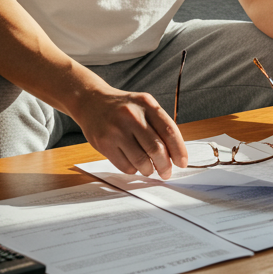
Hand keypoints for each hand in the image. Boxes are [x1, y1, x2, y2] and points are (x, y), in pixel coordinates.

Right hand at [70, 86, 188, 178]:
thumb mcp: (143, 105)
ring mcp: (116, 130)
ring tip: (149, 168)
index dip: (179, 150)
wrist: (90, 101)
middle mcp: (131, 115)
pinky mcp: (103, 143)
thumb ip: (159, 125)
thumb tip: (174, 154)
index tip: (182, 162)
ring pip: (141, 161)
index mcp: (146, 104)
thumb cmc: (123, 107)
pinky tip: (134, 164)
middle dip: (165, 166)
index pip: (169, 131)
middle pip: (156, 149)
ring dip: (149, 170)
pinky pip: (125, 166)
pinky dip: (134, 170)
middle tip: (166, 172)